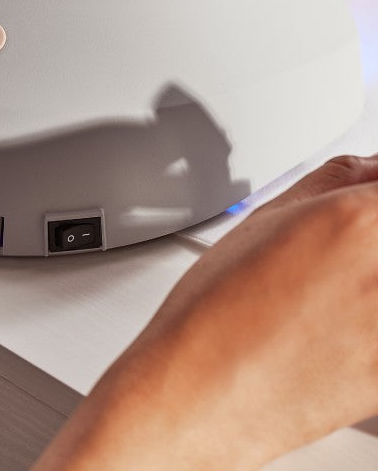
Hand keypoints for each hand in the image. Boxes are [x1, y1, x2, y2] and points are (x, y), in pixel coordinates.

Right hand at [34, 153, 377, 469]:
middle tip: (341, 247)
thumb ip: (332, 180)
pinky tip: (332, 325)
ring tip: (330, 291)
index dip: (374, 193)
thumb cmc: (216, 309)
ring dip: (366, 279)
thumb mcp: (265, 217)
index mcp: (359, 221)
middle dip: (370, 233)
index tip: (366, 196)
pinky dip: (365, 323)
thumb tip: (368, 167)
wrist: (200, 394)